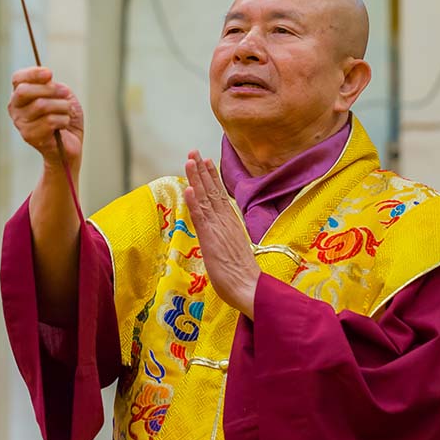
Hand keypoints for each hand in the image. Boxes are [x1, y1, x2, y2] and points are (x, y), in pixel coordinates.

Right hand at [8, 66, 83, 171]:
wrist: (70, 146)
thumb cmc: (64, 117)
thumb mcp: (62, 95)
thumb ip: (53, 85)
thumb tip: (48, 79)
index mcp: (20, 95)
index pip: (18, 78)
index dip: (33, 74)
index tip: (50, 73)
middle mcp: (15, 108)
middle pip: (24, 91)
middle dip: (49, 89)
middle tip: (65, 93)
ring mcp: (20, 123)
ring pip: (41, 105)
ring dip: (62, 106)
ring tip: (67, 112)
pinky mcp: (29, 136)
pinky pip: (50, 121)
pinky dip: (63, 120)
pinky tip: (64, 125)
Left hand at [184, 150, 259, 317]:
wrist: (250, 288)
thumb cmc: (242, 275)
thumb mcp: (233, 249)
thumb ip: (227, 236)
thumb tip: (223, 231)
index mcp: (230, 223)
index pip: (218, 195)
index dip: (210, 177)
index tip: (204, 160)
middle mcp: (224, 221)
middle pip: (211, 191)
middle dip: (201, 171)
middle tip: (194, 151)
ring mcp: (218, 229)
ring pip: (205, 199)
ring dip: (196, 179)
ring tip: (190, 161)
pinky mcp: (211, 239)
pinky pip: (201, 218)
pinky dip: (194, 203)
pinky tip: (189, 189)